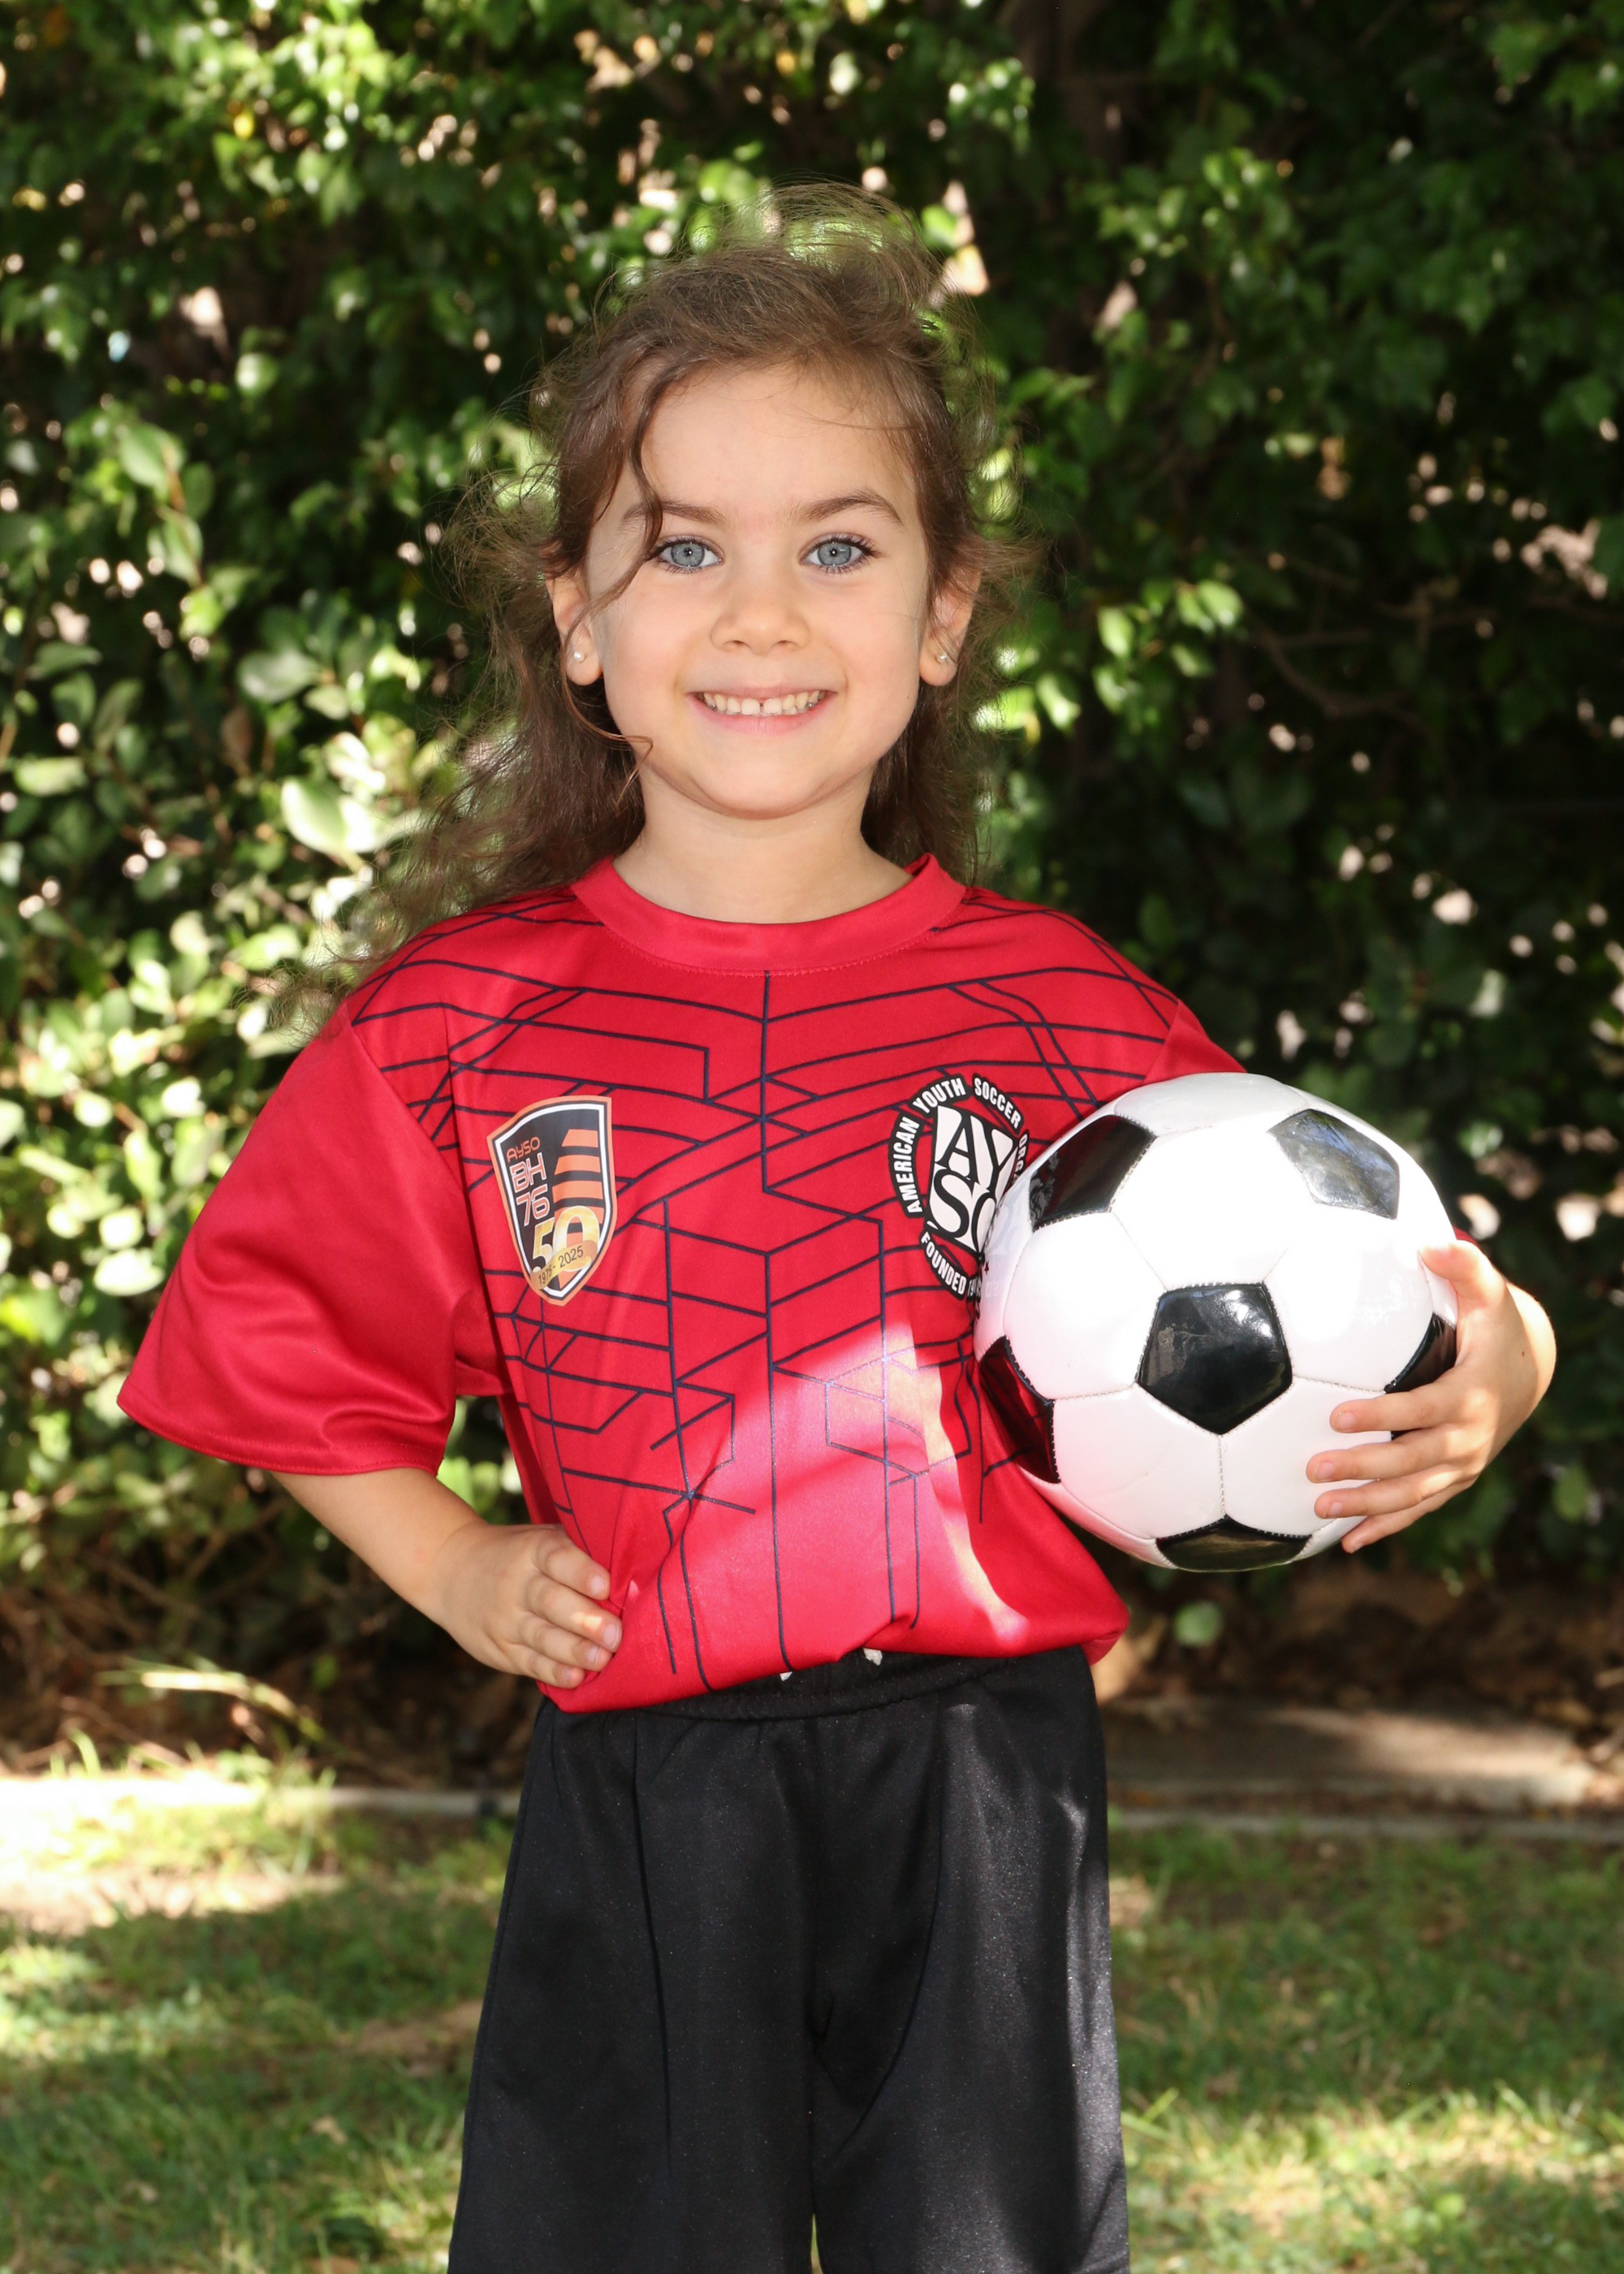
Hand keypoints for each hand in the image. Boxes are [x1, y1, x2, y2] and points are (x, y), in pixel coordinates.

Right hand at [425, 1519, 621, 1687]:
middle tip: (615, 1634)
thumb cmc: (520, 1554)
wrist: (451, 1570)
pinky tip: (575, 1678)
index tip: (605, 1585)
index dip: (581, 1572)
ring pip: (541, 1636)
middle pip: (550, 1601)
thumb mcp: (540, 1538)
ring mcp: (506, 1619)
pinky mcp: (501, 1649)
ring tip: (602, 1659)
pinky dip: (552, 1671)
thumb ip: (578, 1550)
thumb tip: (634, 1566)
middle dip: (585, 1619)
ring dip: (573, 1650)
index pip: (557, 1558)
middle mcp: (517, 1584)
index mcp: (532, 1550)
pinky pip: (529, 1662)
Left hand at [1306, 1240, 1555, 1551]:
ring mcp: (1462, 1466)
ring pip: (1412, 1494)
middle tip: (1311, 1467)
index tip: (1335, 1414)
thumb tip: (1430, 1241)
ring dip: (1365, 1505)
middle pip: (1412, 1460)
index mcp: (1470, 1395)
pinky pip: (1418, 1509)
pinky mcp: (1453, 1480)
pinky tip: (1344, 1543)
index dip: (1381, 1414)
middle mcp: (1469, 1438)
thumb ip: (1463, 1266)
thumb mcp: (1487, 1291)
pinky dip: (1384, 1526)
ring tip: (1316, 1508)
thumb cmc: (1493, 1325)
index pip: (1421, 1409)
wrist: (1526, 1371)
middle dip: (1363, 1467)